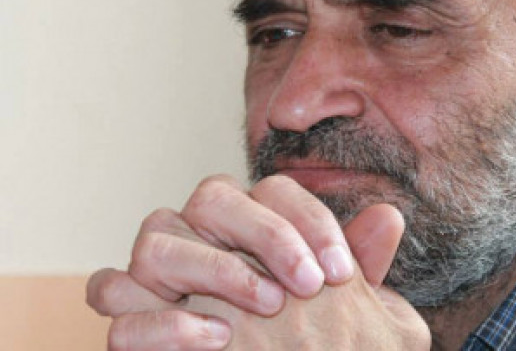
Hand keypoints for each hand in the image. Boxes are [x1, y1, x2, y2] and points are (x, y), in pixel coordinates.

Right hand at [87, 174, 414, 348]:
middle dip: (264, 233)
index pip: (274, 191)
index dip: (310, 223)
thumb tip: (390, 216)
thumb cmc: (299, 341)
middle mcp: (198, 232)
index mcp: (249, 221)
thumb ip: (356, 261)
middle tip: (308, 284)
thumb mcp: (340, 308)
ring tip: (268, 306)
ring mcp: (154, 272)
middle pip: (213, 197)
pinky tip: (216, 338)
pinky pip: (114, 294)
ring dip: (214, 268)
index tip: (341, 273)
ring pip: (157, 239)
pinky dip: (160, 317)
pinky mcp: (126, 316)